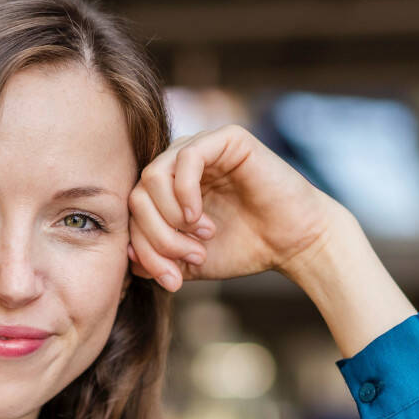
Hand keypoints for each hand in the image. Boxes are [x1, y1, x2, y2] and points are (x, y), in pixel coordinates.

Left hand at [126, 124, 354, 291]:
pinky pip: (185, 158)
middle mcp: (178, 163)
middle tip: (188, 257)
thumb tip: (125, 255)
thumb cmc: (243, 248)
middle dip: (157, 236)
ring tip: (200, 237)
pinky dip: (184, 193)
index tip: (172, 279)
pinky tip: (199, 217)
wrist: (293, 242)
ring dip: (170, 217)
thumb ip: (155, 256)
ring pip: (152, 176)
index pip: (132, 212)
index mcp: (166, 188)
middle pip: (137, 195)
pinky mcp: (225, 139)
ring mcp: (200, 147)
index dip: (143, 249)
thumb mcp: (188, 260)